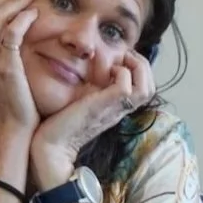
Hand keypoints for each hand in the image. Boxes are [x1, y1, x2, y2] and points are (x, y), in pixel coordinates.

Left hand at [30, 50, 153, 189]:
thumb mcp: (83, 104)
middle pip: (150, 88)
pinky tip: (107, 71)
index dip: (141, 70)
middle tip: (125, 56)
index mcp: (116, 108)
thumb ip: (92, 93)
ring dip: (137, 68)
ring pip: (145, 89)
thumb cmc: (61, 125)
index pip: (145, 89)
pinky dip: (121, 73)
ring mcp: (113, 109)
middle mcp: (119, 109)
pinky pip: (125, 87)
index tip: (124, 59)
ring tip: (120, 62)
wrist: (52, 147)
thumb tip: (94, 75)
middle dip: (143, 65)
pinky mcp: (103, 107)